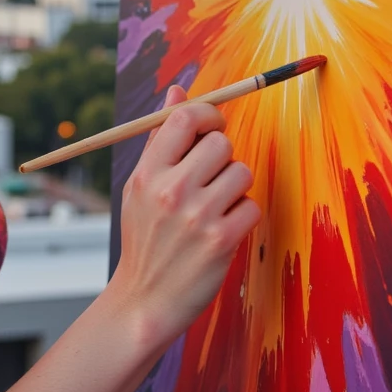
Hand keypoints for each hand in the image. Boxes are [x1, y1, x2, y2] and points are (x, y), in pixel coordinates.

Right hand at [109, 83, 260, 356]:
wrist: (144, 302)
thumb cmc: (146, 239)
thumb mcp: (140, 188)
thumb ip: (161, 139)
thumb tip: (178, 90)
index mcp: (146, 173)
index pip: (185, 118)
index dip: (207, 116)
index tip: (212, 129)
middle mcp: (170, 190)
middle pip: (221, 143)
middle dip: (223, 158)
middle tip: (211, 180)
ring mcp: (197, 216)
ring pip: (242, 172)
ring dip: (236, 188)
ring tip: (215, 208)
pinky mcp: (221, 240)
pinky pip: (251, 205)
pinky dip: (243, 216)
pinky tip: (223, 231)